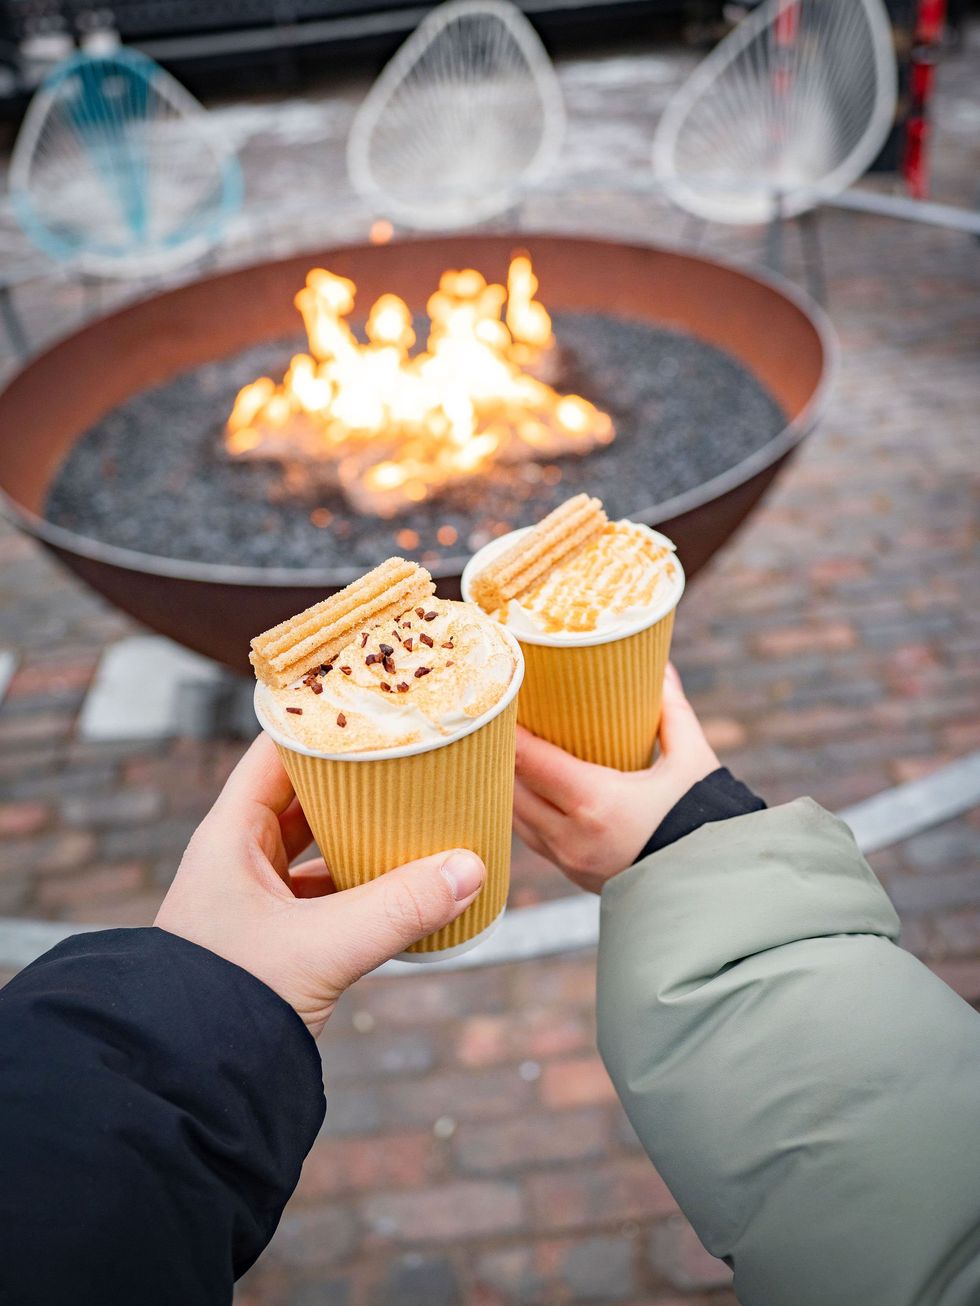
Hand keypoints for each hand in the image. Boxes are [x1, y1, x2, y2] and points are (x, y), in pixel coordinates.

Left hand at [155, 733, 484, 1036]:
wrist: (187, 1085)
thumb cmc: (229, 1003)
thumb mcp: (322, 948)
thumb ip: (399, 909)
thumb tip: (471, 868)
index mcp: (230, 837)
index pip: (277, 752)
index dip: (322, 723)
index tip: (376, 703)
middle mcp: (240, 858)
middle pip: (305, 793)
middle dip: (357, 777)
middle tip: (412, 754)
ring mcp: (258, 898)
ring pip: (318, 844)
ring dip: (363, 832)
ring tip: (419, 811)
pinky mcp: (277, 937)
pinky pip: (326, 890)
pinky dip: (362, 880)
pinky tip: (404, 880)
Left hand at [513, 663, 718, 892]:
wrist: (716, 884)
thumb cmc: (707, 820)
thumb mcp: (692, 760)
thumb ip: (672, 711)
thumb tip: (664, 667)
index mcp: (595, 802)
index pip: (527, 759)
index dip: (507, 729)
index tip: (499, 702)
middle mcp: (571, 835)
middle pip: (511, 785)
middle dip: (501, 753)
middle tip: (501, 720)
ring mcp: (568, 860)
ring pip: (515, 815)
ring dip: (510, 783)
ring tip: (509, 750)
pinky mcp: (573, 875)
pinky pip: (532, 837)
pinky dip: (525, 810)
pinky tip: (531, 788)